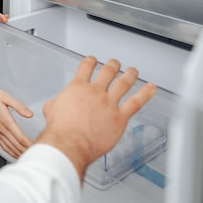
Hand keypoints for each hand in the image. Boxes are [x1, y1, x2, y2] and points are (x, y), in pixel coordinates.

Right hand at [0, 83, 33, 157]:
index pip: (20, 137)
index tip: (39, 146)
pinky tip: (15, 153)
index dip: (30, 144)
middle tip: (38, 153)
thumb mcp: (5, 96)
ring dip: (19, 153)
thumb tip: (30, 114)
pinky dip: (10, 152)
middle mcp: (0, 128)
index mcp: (5, 120)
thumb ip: (19, 106)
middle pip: (16, 145)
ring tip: (29, 156)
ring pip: (9, 148)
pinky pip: (3, 146)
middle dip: (27, 151)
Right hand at [36, 56, 156, 181]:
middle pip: (108, 72)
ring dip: (130, 75)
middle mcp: (95, 92)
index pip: (86, 67)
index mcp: (78, 88)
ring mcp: (109, 103)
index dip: (90, 61)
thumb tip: (55, 105)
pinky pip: (136, 102)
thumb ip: (56, 103)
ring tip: (133, 71)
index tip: (93, 60)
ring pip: (123, 83)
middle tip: (115, 63)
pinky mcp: (120, 117)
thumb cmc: (61, 129)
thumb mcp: (51, 110)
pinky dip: (146, 94)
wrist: (70, 143)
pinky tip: (151, 89)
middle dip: (113, 65)